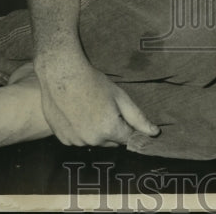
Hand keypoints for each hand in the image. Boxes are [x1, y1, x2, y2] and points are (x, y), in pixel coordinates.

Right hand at [36, 55, 158, 146]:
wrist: (61, 74)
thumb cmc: (93, 82)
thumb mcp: (120, 97)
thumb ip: (138, 118)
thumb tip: (154, 133)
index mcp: (109, 130)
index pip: (127, 139)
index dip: (128, 127)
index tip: (123, 115)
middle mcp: (92, 140)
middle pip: (110, 142)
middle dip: (112, 129)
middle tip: (104, 107)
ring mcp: (75, 141)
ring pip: (93, 141)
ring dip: (95, 131)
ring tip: (89, 108)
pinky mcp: (62, 139)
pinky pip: (77, 139)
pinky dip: (79, 131)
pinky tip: (76, 113)